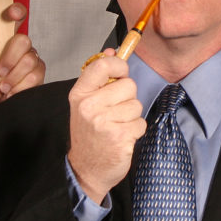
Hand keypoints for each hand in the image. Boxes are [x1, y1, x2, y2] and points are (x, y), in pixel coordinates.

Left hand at [0, 4, 45, 108]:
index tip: (12, 14)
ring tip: (3, 86)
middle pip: (24, 40)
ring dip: (13, 77)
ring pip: (30, 60)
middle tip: (0, 72)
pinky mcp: (39, 75)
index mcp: (5, 38)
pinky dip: (19, 87)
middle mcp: (21, 47)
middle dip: (9, 59)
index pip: (17, 16)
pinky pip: (34, 76)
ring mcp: (32, 60)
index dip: (17, 10)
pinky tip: (13, 91)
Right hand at [66, 51, 145, 204]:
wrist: (85, 170)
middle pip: (128, 85)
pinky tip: (122, 137)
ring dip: (132, 116)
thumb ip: (99, 77)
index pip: (102, 65)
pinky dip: (135, 130)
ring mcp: (104, 123)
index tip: (121, 72)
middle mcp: (90, 106)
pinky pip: (140, 123)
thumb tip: (112, 51)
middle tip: (114, 111)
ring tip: (116, 126)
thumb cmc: (89, 134)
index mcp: (80, 94)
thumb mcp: (86, 103)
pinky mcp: (119, 137)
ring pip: (136, 105)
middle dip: (128, 97)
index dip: (118, 65)